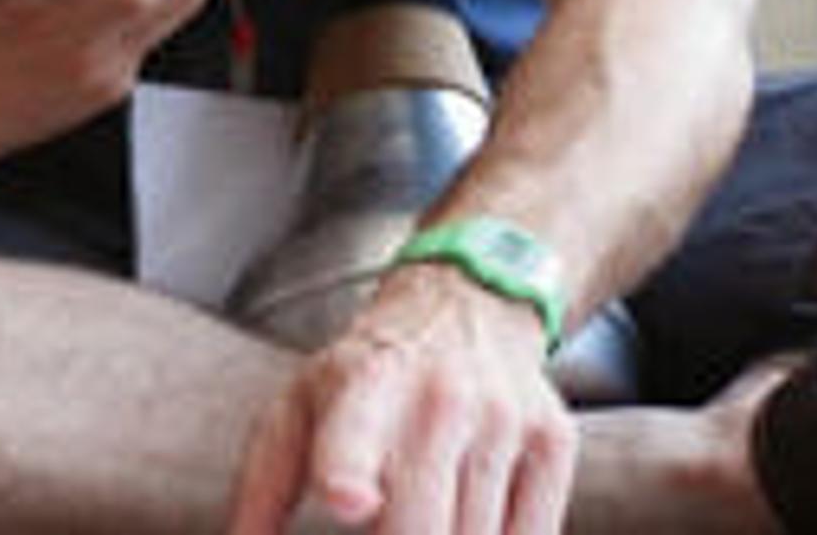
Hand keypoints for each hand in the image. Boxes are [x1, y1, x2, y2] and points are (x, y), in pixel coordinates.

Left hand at [228, 260, 574, 534]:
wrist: (469, 304)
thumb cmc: (368, 375)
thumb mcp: (299, 406)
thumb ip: (263, 487)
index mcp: (365, 383)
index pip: (356, 433)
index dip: (348, 470)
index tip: (349, 499)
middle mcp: (441, 396)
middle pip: (419, 529)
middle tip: (382, 530)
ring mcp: (505, 418)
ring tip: (416, 521)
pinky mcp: (554, 441)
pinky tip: (469, 525)